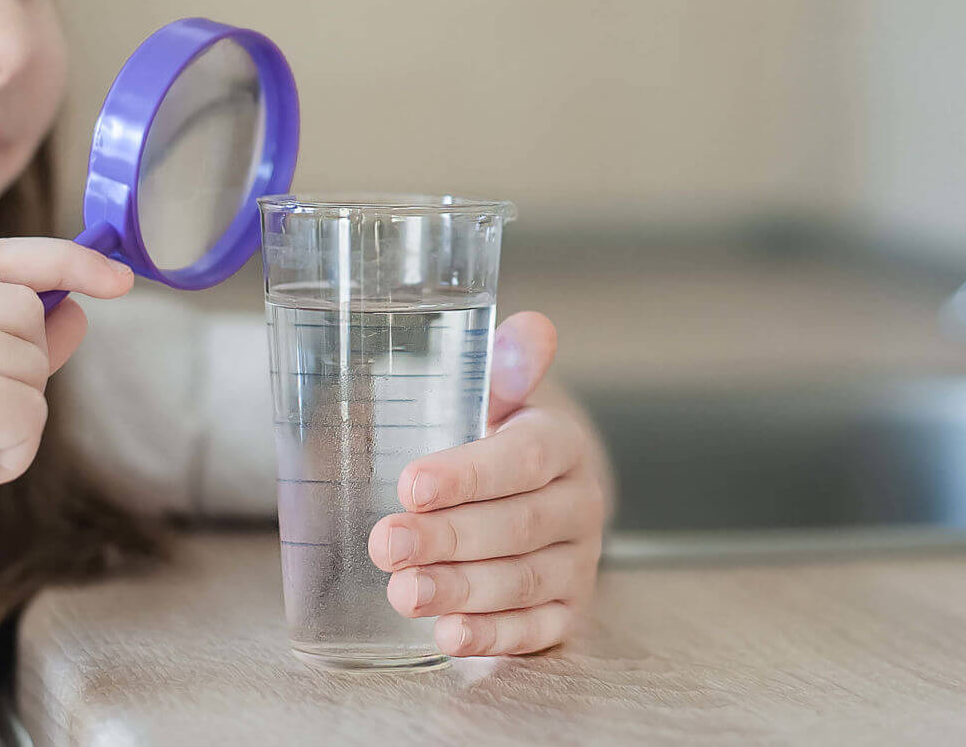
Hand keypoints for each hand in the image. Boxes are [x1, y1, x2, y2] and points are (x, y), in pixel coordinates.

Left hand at [368, 311, 608, 656]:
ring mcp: (577, 564)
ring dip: (461, 590)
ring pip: (523, 582)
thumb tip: (532, 328)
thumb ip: (506, 365)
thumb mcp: (500, 396)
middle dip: (449, 538)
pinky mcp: (566, 613)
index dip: (469, 474)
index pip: (522, 459)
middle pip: (518, 526)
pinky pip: (534, 632)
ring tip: (403, 592)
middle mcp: (579, 505)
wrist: (538, 493)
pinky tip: (447, 636)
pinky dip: (491, 637)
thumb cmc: (499, 440)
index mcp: (562, 444)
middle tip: (386, 543)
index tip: (410, 484)